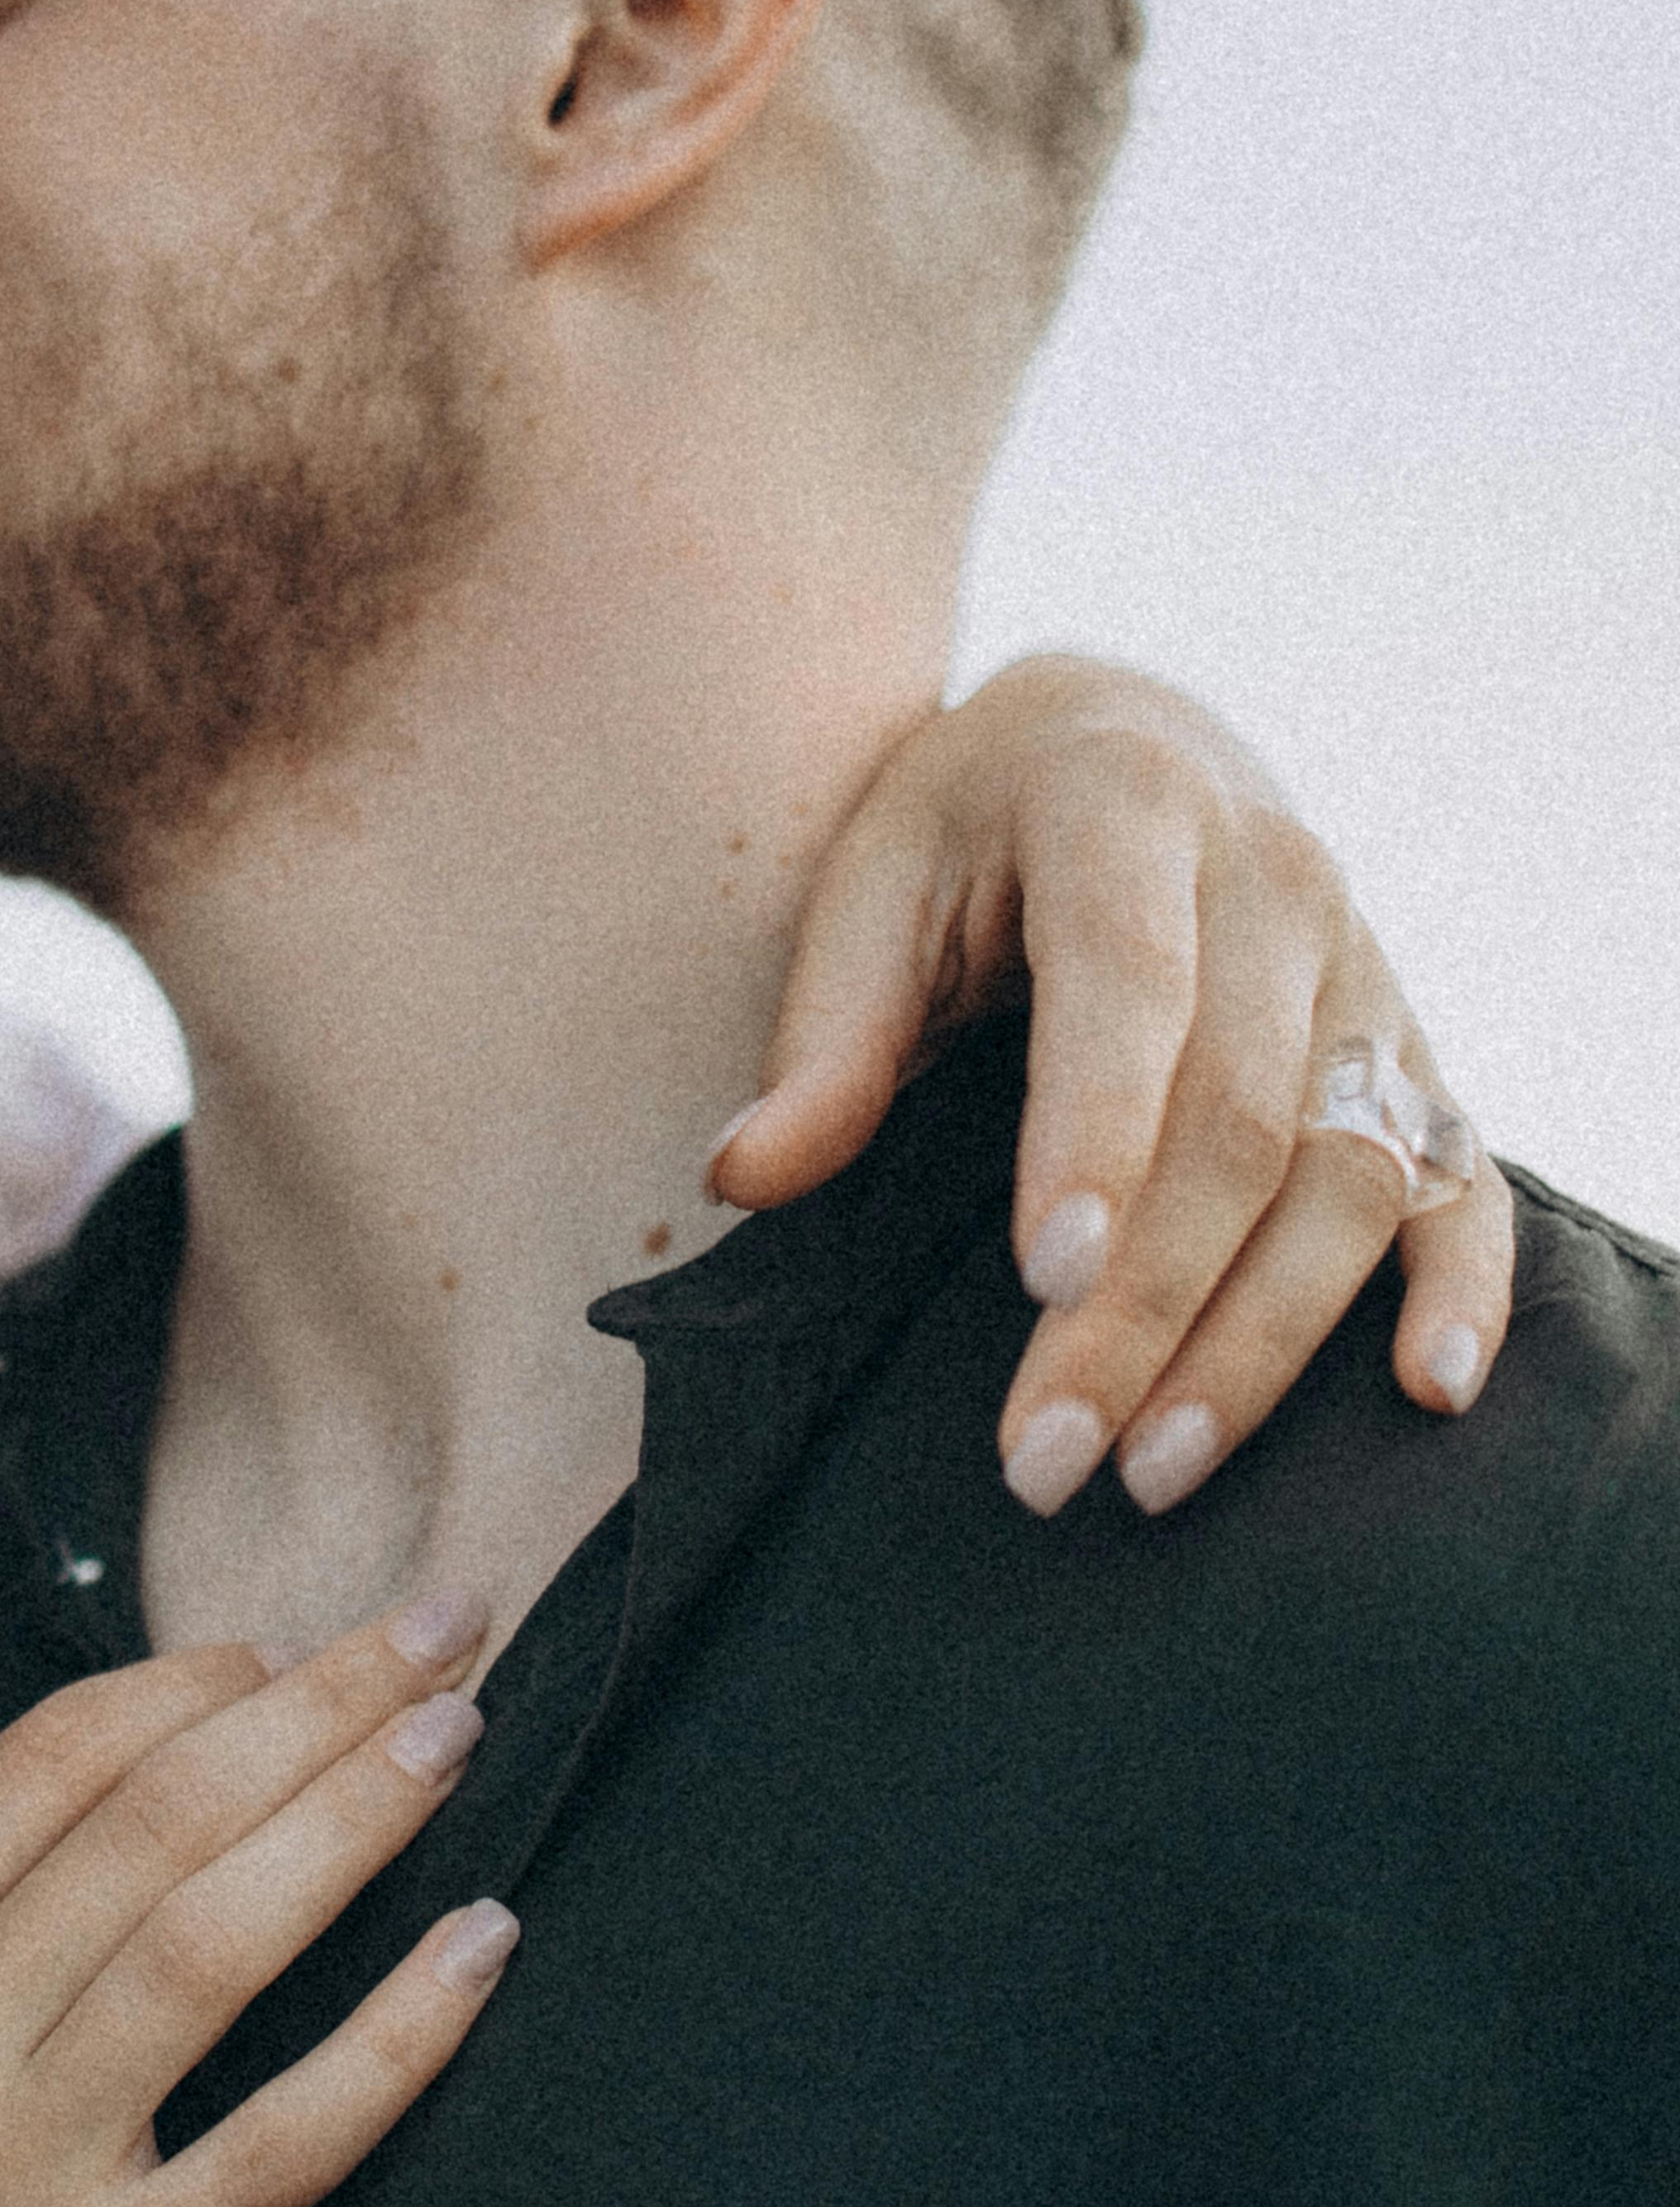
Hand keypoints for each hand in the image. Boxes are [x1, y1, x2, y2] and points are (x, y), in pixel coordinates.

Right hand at [0, 1594, 511, 2206]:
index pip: (49, 1763)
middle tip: (440, 1626)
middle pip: (163, 1818)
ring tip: (464, 1731)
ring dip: (361, 1816)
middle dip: (319, 1701)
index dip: (184, 1685)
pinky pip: (282, 2144)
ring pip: (226, 1939)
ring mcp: (23, 2169)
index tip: (280, 1647)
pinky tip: (479, 1948)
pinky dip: (396, 2040)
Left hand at [708, 657, 1512, 1517]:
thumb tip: (744, 1178)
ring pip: (1344, 1174)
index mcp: (1127, 804)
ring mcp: (1363, 967)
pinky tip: (1422, 1393)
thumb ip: (826, 1032)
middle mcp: (1276, 879)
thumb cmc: (974, 822)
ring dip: (1261, 1338)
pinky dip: (1459, 1286)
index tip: (1042, 1281)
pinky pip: (1462, 1175)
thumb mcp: (874, 875)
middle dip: (1144, 1303)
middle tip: (1042, 1456)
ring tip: (1152, 1471)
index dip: (1096, 1137)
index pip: (1129, 988)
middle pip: (1236, 1121)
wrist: (1129, 735)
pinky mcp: (1410, 1048)